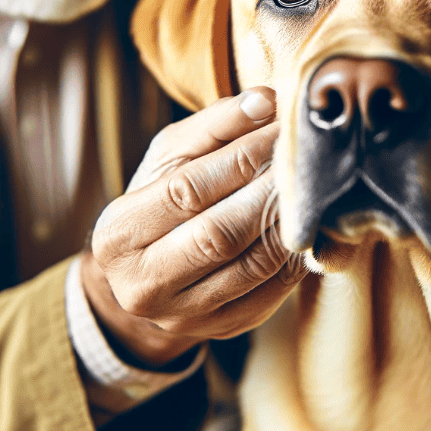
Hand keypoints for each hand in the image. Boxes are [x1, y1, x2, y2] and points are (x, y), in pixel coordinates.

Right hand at [82, 87, 305, 367]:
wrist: (148, 275)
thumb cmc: (161, 201)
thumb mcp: (170, 157)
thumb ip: (215, 124)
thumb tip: (265, 100)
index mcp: (118, 234)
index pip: (187, 190)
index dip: (240, 156)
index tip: (280, 128)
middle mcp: (142, 285)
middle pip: (219, 234)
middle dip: (268, 190)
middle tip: (304, 157)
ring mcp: (185, 317)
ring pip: (252, 267)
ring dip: (289, 221)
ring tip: (313, 186)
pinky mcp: (225, 330)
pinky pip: (273, 292)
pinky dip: (296, 253)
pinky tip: (310, 223)